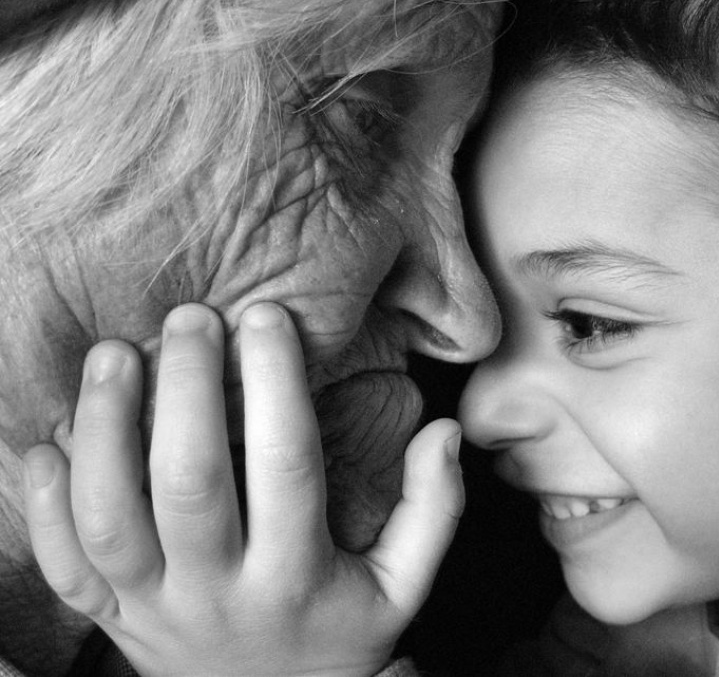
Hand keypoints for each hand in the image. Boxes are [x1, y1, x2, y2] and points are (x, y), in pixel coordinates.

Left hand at [22, 302, 463, 676]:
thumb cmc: (338, 634)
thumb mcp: (401, 586)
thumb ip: (433, 510)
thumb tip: (444, 430)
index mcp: (296, 578)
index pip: (286, 465)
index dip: (276, 383)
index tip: (268, 316)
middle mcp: (218, 593)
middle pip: (189, 482)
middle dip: (187, 389)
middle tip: (191, 318)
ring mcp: (153, 609)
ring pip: (111, 515)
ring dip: (104, 428)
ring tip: (115, 353)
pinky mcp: (110, 618)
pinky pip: (62, 564)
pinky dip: (42, 503)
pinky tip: (47, 439)